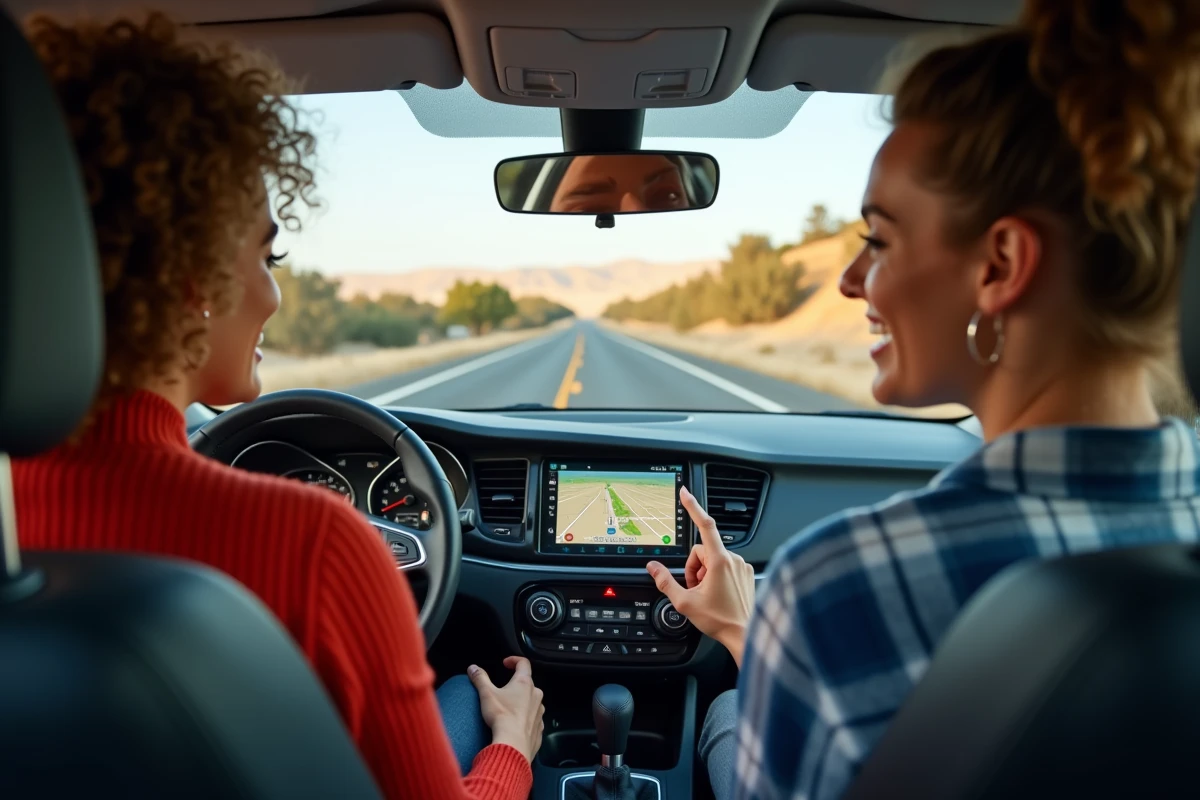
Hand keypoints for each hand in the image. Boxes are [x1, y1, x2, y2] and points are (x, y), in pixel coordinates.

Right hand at [468, 656, 544, 761]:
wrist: (513, 744)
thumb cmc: (501, 717)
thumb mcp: (487, 694)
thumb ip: (480, 678)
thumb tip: (473, 668)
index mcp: (524, 683)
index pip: (523, 663)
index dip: (514, 660)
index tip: (506, 663)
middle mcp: (535, 695)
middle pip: (527, 684)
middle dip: (516, 685)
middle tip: (504, 690)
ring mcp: (539, 712)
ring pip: (532, 702)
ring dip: (522, 702)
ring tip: (508, 709)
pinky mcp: (539, 727)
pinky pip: (533, 719)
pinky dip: (525, 719)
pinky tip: (514, 724)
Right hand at [646, 486, 755, 666]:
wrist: (746, 635)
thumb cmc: (720, 621)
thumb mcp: (685, 603)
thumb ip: (665, 582)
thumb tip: (653, 568)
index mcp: (719, 561)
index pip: (705, 525)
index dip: (693, 507)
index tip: (685, 493)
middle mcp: (733, 560)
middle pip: (703, 550)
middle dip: (693, 567)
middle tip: (694, 588)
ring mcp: (742, 567)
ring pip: (714, 559)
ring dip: (705, 574)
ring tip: (706, 595)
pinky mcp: (747, 574)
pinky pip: (726, 567)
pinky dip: (717, 577)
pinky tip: (718, 595)